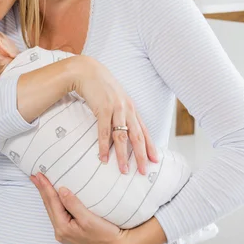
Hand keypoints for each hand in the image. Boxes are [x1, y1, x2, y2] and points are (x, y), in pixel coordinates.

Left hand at [30, 172, 130, 243]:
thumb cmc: (106, 234)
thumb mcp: (89, 219)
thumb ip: (73, 204)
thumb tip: (61, 190)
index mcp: (63, 227)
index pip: (52, 202)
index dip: (45, 187)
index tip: (39, 174)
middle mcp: (61, 231)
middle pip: (49, 206)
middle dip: (42, 190)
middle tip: (35, 176)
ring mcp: (65, 233)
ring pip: (53, 210)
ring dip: (47, 196)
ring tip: (41, 184)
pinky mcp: (71, 232)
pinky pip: (59, 214)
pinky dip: (55, 203)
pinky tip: (54, 197)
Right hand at [71, 56, 158, 174]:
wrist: (88, 71)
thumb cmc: (101, 87)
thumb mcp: (115, 99)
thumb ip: (121, 112)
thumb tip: (121, 129)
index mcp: (132, 108)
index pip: (144, 131)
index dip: (150, 146)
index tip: (155, 161)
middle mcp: (127, 109)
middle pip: (137, 136)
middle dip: (141, 155)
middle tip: (144, 172)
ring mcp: (116, 109)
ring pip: (122, 137)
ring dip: (123, 156)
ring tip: (124, 170)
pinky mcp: (103, 109)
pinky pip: (104, 132)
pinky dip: (104, 146)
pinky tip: (104, 158)